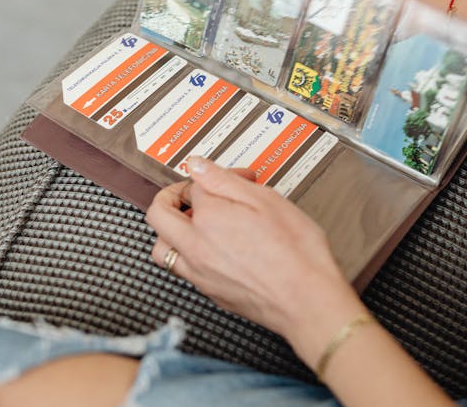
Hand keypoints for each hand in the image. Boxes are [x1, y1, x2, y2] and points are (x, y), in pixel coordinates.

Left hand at [145, 157, 364, 361]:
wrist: (307, 300)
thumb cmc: (295, 252)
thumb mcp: (266, 200)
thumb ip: (224, 180)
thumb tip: (197, 166)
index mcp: (208, 218)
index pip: (194, 186)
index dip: (216, 176)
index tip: (236, 178)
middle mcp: (195, 246)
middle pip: (159, 215)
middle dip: (171, 196)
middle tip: (190, 193)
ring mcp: (199, 273)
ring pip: (162, 248)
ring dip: (170, 230)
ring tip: (193, 223)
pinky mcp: (209, 292)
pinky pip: (181, 269)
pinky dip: (186, 254)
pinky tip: (211, 250)